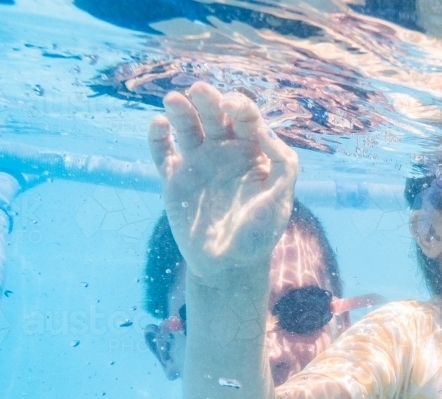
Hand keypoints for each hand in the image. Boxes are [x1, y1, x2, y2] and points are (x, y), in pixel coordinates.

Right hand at [148, 82, 298, 283]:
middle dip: (208, 100)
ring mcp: (198, 163)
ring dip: (181, 111)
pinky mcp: (174, 180)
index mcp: (252, 153)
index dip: (240, 106)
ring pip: (187, 127)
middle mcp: (224, 152)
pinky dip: (157, 138)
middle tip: (200, 90)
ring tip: (174, 100)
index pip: (246, 119)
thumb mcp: (280, 201)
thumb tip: (267, 132)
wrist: (228, 265)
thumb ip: (283, 166)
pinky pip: (162, 152)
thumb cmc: (259, 234)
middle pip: (215, 116)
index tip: (232, 106)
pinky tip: (158, 125)